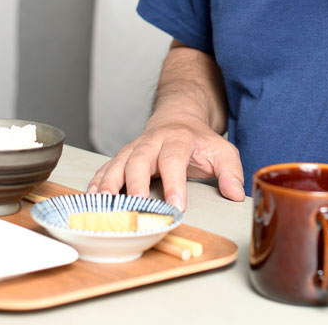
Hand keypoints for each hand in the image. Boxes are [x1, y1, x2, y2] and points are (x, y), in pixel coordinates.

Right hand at [87, 116, 244, 210]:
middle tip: (136, 206)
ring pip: (118, 163)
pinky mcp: (123, 157)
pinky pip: (107, 168)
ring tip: (104, 203)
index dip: (174, 183)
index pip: (174, 159)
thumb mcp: (222, 151)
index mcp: (177, 139)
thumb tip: (235, 194)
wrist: (178, 119)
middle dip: (136, 183)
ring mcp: (134, 148)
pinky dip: (98, 182)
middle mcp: (151, 142)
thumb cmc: (199, 142)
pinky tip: (92, 197)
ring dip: (109, 183)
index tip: (176, 207)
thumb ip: (231, 171)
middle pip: (139, 159)